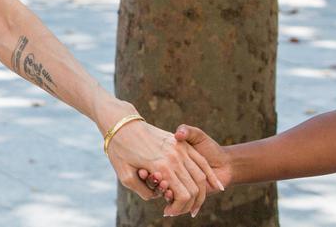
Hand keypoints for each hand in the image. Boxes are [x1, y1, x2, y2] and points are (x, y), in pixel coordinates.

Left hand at [107, 118, 221, 217]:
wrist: (121, 122)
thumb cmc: (119, 149)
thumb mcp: (124, 175)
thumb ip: (142, 191)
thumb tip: (156, 198)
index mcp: (161, 167)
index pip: (181, 195)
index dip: (178, 209)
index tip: (168, 213)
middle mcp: (174, 158)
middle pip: (194, 188)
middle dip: (190, 204)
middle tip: (180, 211)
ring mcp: (180, 149)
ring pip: (201, 176)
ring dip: (201, 193)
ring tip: (195, 205)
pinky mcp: (182, 143)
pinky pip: (201, 161)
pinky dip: (211, 175)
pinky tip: (217, 185)